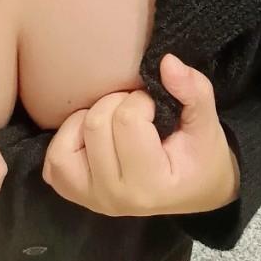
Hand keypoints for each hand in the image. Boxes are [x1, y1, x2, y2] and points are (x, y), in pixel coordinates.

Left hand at [42, 54, 240, 216]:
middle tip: (138, 112)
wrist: (196, 190)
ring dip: (90, 119)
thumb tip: (166, 61)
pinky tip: (91, 136)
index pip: (127, 120)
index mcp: (151, 184)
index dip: (142, 100)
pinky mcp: (77, 194)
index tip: (156, 109)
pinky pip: (54, 161)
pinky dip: (68, 139)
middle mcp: (117, 197)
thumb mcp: (206, 123)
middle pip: (95, 125)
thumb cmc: (200, 156)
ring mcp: (93, 199)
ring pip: (69, 139)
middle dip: (117, 104)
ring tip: (114, 121)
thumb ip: (193, 90)